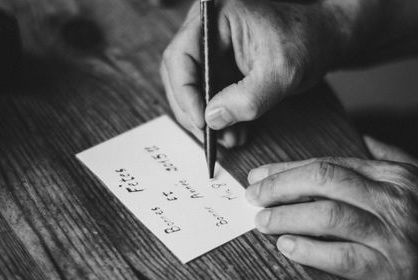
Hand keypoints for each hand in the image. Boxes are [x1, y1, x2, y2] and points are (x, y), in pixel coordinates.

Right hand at [160, 0, 381, 147]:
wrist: (323, 41)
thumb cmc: (306, 41)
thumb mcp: (280, 72)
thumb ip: (247, 98)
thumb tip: (212, 119)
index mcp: (214, 18)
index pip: (181, 56)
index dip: (184, 91)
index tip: (200, 121)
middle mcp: (206, 33)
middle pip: (179, 76)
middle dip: (193, 110)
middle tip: (209, 137)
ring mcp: (211, 52)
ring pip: (192, 91)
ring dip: (207, 120)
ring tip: (228, 140)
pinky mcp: (219, 69)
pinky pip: (209, 98)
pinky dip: (219, 119)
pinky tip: (235, 133)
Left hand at [245, 136, 417, 278]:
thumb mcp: (413, 184)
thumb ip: (387, 159)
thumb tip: (362, 138)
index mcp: (392, 176)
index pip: (327, 164)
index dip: (286, 169)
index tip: (258, 176)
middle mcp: (392, 200)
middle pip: (323, 180)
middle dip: (280, 186)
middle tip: (254, 196)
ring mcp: (391, 234)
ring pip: (327, 215)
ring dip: (286, 217)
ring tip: (262, 221)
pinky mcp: (388, 269)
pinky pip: (341, 256)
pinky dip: (309, 250)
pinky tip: (287, 246)